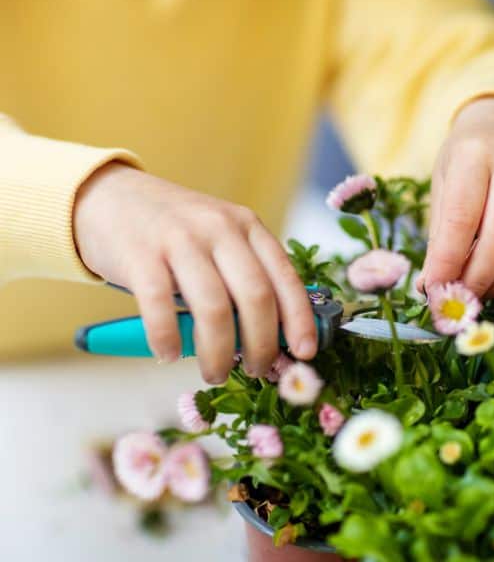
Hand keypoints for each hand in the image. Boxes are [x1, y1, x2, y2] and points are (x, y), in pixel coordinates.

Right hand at [73, 163, 316, 382]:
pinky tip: (168, 354)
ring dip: (219, 352)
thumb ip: (246, 276)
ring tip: (215, 372)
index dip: (299, 320)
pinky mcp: (140, 254)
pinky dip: (167, 339)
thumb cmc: (176, 232)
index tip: (305, 353)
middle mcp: (219, 229)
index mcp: (248, 226)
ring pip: (214, 308)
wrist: (112, 197)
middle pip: (255, 297)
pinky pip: (160, 306)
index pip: (285, 277)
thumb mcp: (222, 240)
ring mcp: (179, 239)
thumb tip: (275, 337)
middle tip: (256, 371)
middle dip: (261, 345)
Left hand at [418, 97, 493, 298]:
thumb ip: (439, 236)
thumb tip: (430, 289)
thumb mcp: (443, 184)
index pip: (461, 220)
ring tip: (484, 289)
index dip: (447, 264)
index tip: (434, 292)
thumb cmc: (468, 160)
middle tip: (461, 299)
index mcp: (475, 153)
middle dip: (476, 280)